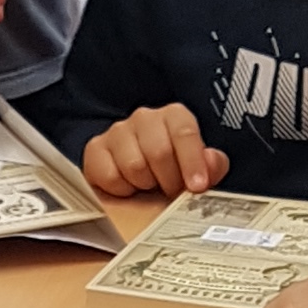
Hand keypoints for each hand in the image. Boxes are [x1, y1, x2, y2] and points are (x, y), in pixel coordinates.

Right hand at [82, 104, 225, 199]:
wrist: (136, 179)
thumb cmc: (170, 171)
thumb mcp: (198, 169)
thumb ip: (212, 166)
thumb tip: (211, 163)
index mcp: (173, 116)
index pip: (184, 132)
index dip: (192, 161)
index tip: (197, 186)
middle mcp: (145, 118)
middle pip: (159, 152)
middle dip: (168, 180)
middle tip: (170, 190)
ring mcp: (117, 132)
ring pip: (134, 166)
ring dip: (144, 184)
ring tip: (148, 184)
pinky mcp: (95, 149)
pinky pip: (110, 176)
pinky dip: (121, 189)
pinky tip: (127, 185)